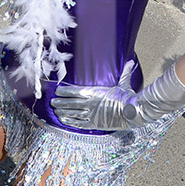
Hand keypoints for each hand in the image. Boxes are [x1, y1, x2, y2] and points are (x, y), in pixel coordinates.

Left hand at [52, 61, 184, 130]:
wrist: (131, 112)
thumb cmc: (127, 97)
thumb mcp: (124, 83)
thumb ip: (124, 73)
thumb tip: (131, 61)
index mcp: (94, 92)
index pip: (73, 91)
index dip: (64, 91)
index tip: (57, 91)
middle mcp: (89, 103)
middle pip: (69, 102)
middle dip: (59, 102)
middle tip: (52, 101)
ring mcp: (90, 114)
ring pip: (71, 113)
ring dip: (62, 111)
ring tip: (55, 110)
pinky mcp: (94, 124)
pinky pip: (78, 123)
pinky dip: (69, 121)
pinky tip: (63, 120)